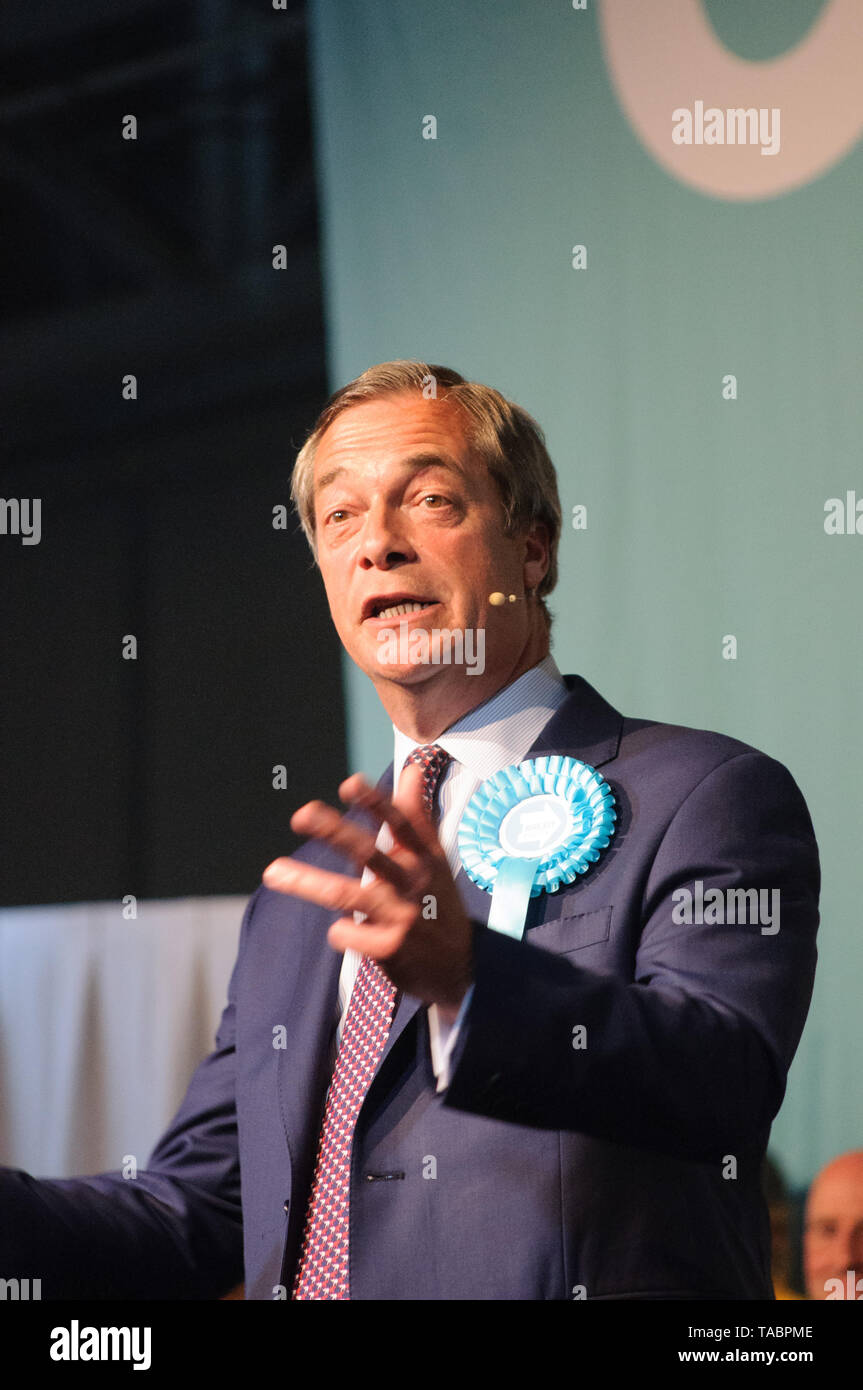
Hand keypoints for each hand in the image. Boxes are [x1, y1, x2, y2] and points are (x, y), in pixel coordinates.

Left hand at [262, 764, 473, 1012]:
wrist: (460, 969)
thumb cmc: (437, 902)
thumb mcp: (434, 859)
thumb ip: (417, 815)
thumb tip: (412, 767)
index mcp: (425, 859)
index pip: (402, 824)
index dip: (376, 803)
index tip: (348, 784)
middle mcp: (414, 884)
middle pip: (370, 853)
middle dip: (335, 831)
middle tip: (301, 814)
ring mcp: (401, 917)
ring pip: (346, 894)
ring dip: (307, 882)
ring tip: (272, 871)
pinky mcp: (388, 948)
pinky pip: (344, 931)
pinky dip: (341, 929)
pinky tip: (353, 933)